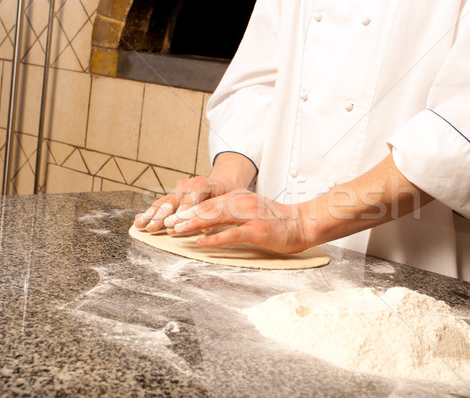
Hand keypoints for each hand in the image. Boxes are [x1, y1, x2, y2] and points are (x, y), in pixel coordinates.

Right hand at [134, 176, 228, 232]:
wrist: (222, 183)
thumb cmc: (225, 194)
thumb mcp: (227, 200)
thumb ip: (214, 212)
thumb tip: (206, 228)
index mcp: (201, 184)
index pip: (190, 199)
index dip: (180, 212)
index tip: (173, 225)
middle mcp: (187, 185)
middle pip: (172, 202)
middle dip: (161, 216)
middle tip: (152, 227)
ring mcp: (178, 190)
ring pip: (162, 203)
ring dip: (151, 215)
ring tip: (140, 224)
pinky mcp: (173, 195)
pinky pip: (160, 204)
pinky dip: (149, 212)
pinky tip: (138, 220)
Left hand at [167, 189, 309, 253]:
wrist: (302, 224)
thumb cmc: (276, 221)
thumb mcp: (250, 211)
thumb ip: (231, 214)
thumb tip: (208, 222)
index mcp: (239, 197)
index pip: (209, 201)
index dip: (189, 208)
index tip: (171, 216)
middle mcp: (242, 202)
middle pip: (208, 207)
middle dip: (185, 215)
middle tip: (167, 223)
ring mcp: (250, 215)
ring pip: (216, 216)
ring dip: (194, 223)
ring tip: (177, 230)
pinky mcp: (258, 230)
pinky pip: (232, 233)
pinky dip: (215, 238)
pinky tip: (201, 242)